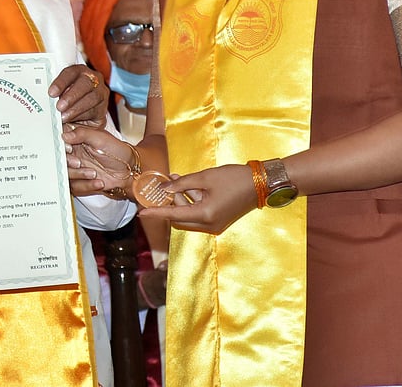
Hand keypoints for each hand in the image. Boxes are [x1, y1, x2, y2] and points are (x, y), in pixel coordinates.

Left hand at [49, 64, 109, 125]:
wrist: (78, 116)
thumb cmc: (65, 102)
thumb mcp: (60, 94)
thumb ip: (55, 94)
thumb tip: (44, 98)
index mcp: (80, 71)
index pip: (71, 72)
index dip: (61, 82)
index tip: (51, 93)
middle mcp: (94, 80)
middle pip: (85, 83)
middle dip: (71, 96)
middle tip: (59, 106)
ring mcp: (101, 94)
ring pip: (93, 98)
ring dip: (76, 108)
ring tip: (64, 116)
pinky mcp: (103, 109)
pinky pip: (95, 111)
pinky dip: (82, 116)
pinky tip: (73, 120)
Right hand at [61, 123, 135, 197]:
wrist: (129, 171)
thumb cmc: (117, 150)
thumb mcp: (100, 138)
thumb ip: (81, 134)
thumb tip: (63, 135)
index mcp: (75, 139)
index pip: (59, 141)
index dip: (61, 145)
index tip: (69, 148)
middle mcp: (73, 154)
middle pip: (58, 160)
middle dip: (68, 163)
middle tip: (79, 163)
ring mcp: (76, 168)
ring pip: (65, 174)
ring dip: (78, 175)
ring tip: (93, 173)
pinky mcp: (80, 182)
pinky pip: (75, 186)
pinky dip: (86, 185)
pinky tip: (99, 182)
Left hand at [139, 164, 257, 233]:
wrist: (261, 183)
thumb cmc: (234, 178)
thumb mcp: (205, 177)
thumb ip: (182, 184)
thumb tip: (164, 189)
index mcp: (205, 215)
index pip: (174, 215)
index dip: (156, 213)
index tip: (141, 213)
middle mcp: (209, 224)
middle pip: (179, 218)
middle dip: (171, 203)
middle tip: (166, 184)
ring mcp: (215, 224)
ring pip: (188, 216)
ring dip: (181, 200)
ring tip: (177, 179)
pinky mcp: (219, 220)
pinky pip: (198, 215)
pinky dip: (191, 202)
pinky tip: (189, 185)